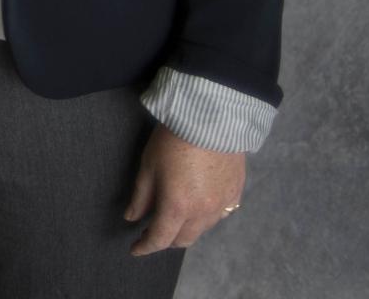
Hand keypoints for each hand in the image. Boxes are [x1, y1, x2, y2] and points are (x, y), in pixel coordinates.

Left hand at [124, 124, 247, 254]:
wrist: (212, 119)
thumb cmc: (173, 140)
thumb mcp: (148, 166)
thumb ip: (140, 196)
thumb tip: (132, 217)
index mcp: (178, 206)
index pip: (160, 238)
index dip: (145, 246)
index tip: (135, 248)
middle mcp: (203, 212)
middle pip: (183, 240)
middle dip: (165, 240)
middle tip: (152, 231)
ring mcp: (223, 204)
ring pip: (202, 229)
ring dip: (186, 229)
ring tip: (174, 217)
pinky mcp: (236, 193)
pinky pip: (220, 215)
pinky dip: (205, 217)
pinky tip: (197, 205)